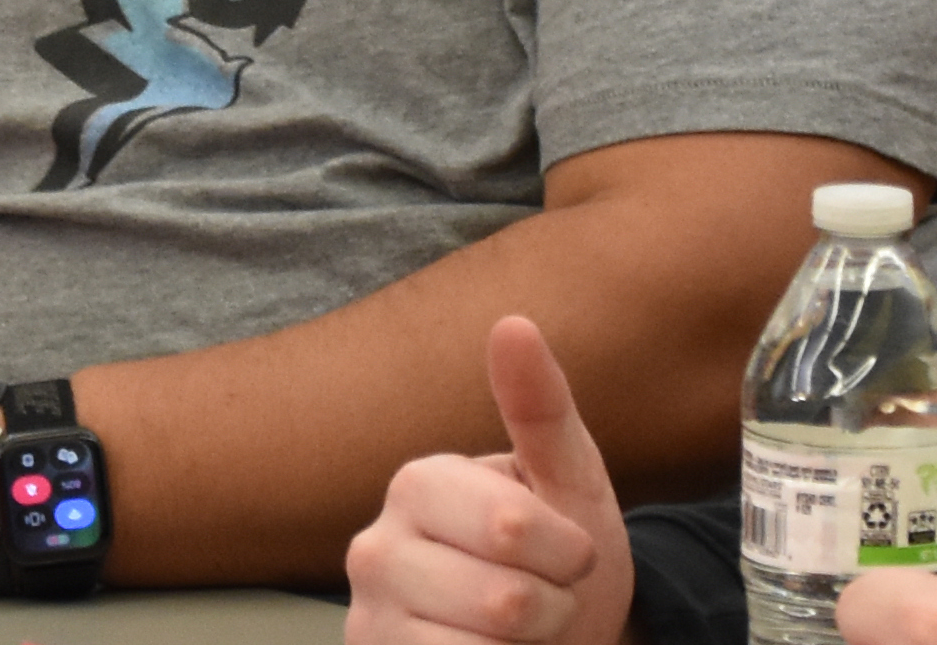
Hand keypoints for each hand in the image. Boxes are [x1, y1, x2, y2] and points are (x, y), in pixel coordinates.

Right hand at [345, 316, 633, 644]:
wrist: (558, 637)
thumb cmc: (558, 556)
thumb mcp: (568, 481)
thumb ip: (540, 408)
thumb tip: (512, 323)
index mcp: (420, 483)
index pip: (513, 528)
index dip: (567, 551)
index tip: (566, 549)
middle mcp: (374, 548)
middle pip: (506, 601)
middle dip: (552, 607)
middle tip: (542, 597)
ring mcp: (369, 620)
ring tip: (519, 633)